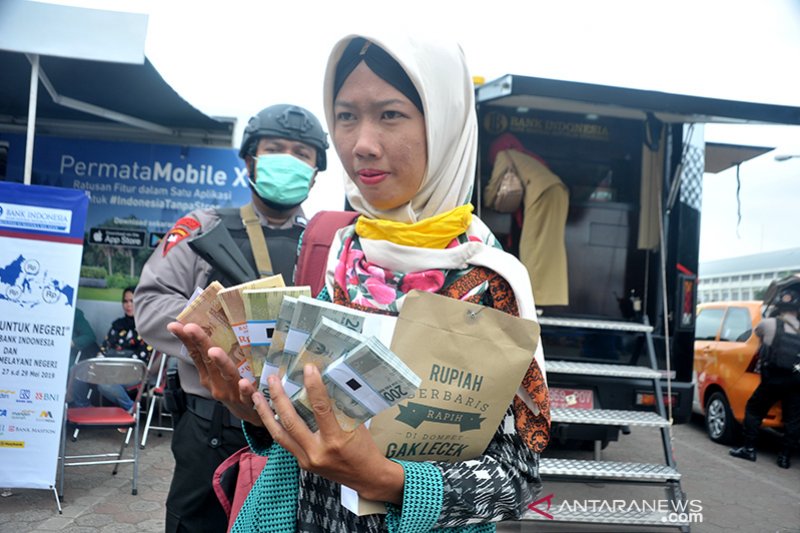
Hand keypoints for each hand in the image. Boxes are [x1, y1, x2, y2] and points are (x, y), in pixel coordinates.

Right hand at [167, 321, 261, 425]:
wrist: (249, 415)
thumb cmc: (235, 389)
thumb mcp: (222, 372)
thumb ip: (217, 354)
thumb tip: (214, 325)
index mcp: (208, 374)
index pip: (195, 353)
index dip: (186, 339)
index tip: (175, 325)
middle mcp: (216, 383)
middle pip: (207, 360)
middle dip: (200, 342)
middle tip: (190, 327)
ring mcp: (231, 393)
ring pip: (226, 375)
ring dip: (220, 363)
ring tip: (214, 351)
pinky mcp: (248, 402)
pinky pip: (247, 396)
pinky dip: (245, 390)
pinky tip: (244, 383)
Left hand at [252, 364, 404, 503]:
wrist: (366, 477)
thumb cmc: (364, 448)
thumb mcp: (356, 425)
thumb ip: (338, 408)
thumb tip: (323, 384)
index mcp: (335, 440)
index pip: (321, 408)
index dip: (314, 386)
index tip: (308, 368)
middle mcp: (317, 451)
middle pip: (291, 421)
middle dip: (279, 398)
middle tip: (272, 378)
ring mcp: (306, 459)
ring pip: (279, 434)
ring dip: (266, 414)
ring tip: (256, 396)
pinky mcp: (302, 463)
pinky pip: (284, 442)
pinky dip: (275, 426)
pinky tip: (268, 413)